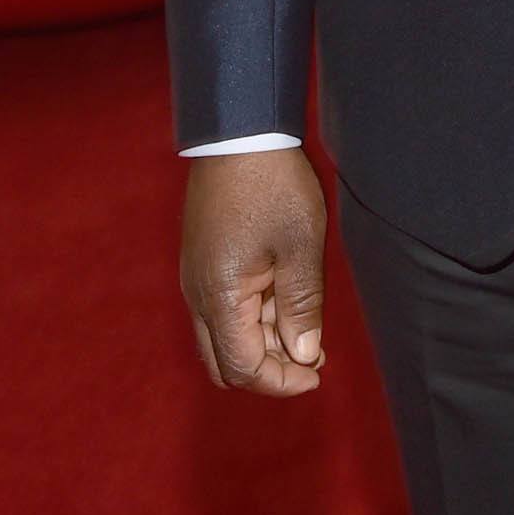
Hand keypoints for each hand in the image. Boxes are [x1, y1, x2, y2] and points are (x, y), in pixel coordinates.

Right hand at [181, 147, 328, 399]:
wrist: (238, 132)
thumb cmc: (272, 186)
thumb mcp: (300, 247)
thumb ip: (301, 306)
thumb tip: (302, 355)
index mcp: (219, 298)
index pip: (243, 368)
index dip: (281, 382)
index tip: (317, 373)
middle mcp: (197, 296)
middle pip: (225, 363)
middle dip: (268, 369)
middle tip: (311, 355)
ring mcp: (196, 278)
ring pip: (222, 337)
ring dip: (262, 343)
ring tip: (305, 324)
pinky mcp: (202, 261)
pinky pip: (221, 309)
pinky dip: (252, 318)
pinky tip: (284, 300)